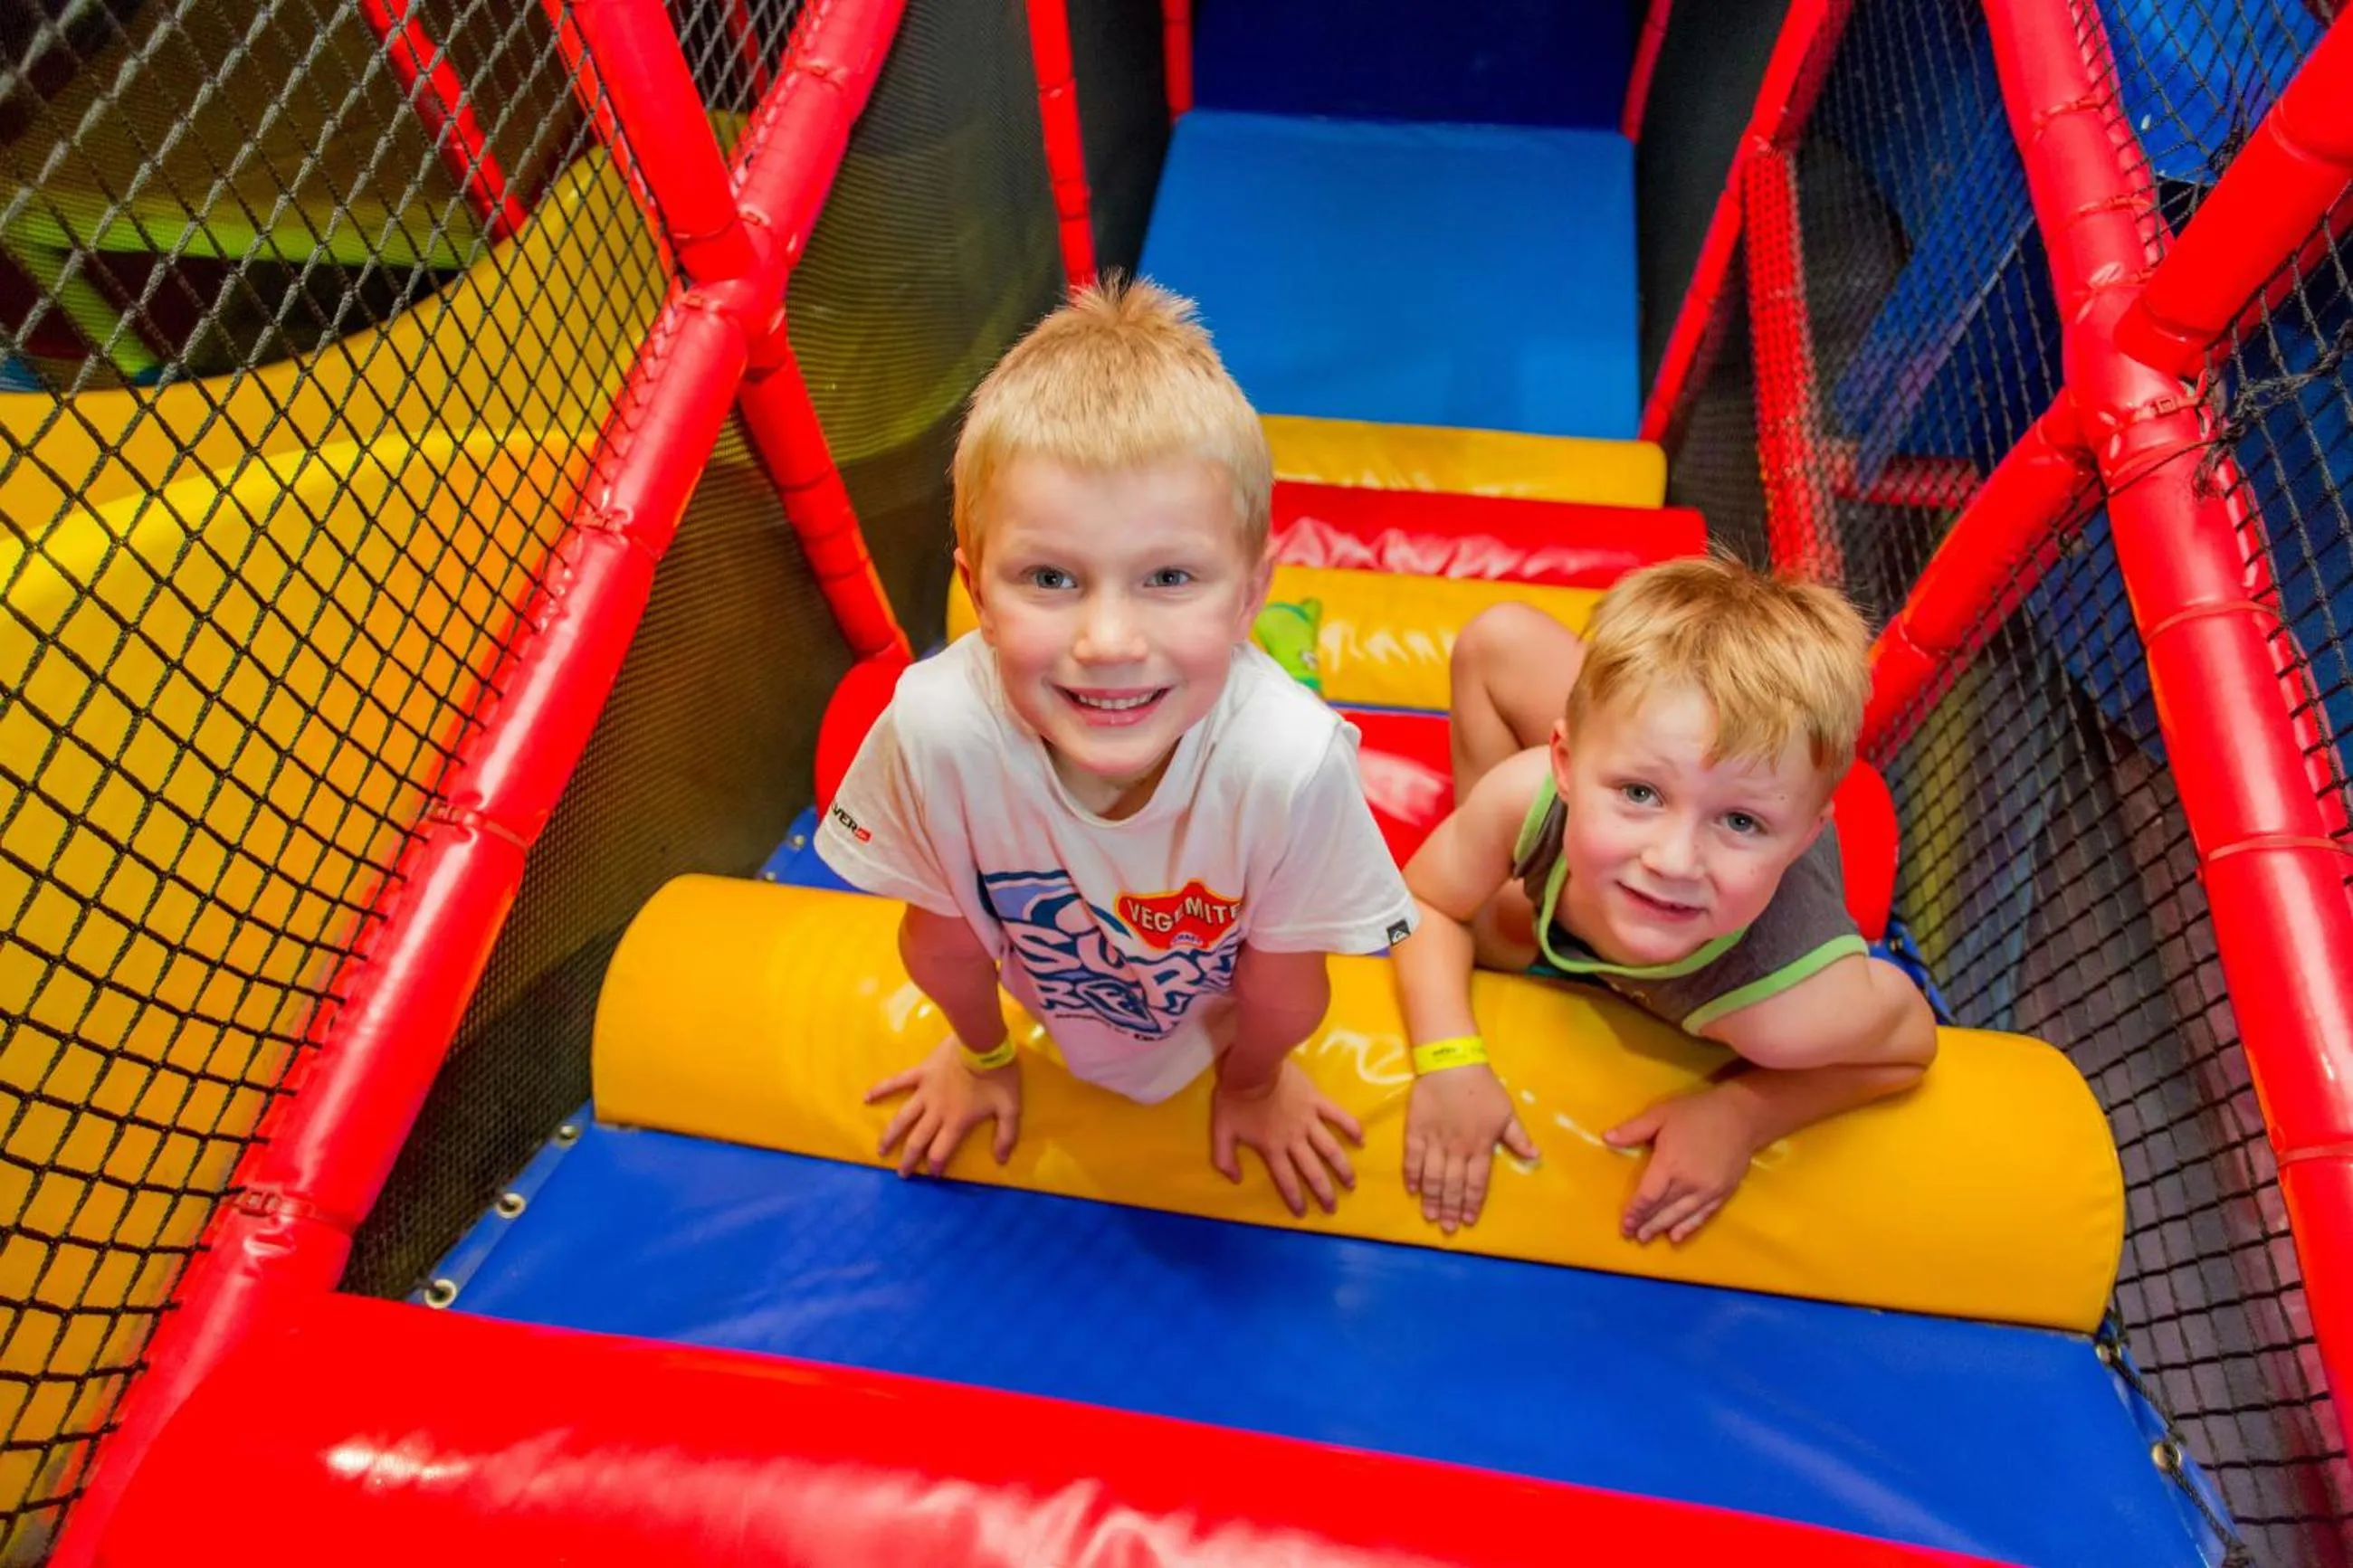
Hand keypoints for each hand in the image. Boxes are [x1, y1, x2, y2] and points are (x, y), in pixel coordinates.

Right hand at [865, 1037, 1021, 1176]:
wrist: (983, 1043)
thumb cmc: (998, 1076)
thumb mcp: (1011, 1108)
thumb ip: (1006, 1136)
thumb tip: (1001, 1160)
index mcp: (956, 1121)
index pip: (941, 1151)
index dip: (936, 1166)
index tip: (933, 1175)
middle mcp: (936, 1111)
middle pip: (918, 1140)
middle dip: (909, 1160)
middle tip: (901, 1174)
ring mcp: (925, 1092)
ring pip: (903, 1118)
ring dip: (890, 1135)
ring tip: (881, 1150)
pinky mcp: (920, 1073)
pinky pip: (896, 1082)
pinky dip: (880, 1090)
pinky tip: (866, 1098)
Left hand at [1211, 1057, 1362, 1216]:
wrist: (1253, 1067)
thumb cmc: (1235, 1098)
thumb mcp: (1220, 1130)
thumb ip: (1224, 1158)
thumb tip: (1236, 1180)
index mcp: (1273, 1147)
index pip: (1286, 1180)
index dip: (1295, 1199)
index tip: (1303, 1213)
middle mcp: (1295, 1139)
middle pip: (1313, 1170)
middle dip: (1324, 1192)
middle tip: (1332, 1208)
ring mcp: (1309, 1120)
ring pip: (1330, 1149)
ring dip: (1342, 1167)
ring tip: (1351, 1183)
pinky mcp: (1318, 1101)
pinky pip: (1338, 1116)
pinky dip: (1351, 1127)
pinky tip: (1362, 1140)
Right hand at [1403, 1064, 1539, 1233]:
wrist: (1451, 1064)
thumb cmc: (1482, 1088)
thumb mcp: (1507, 1111)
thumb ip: (1518, 1137)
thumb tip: (1536, 1157)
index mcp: (1481, 1147)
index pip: (1477, 1182)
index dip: (1472, 1203)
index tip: (1468, 1221)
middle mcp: (1458, 1149)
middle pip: (1453, 1185)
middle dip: (1451, 1209)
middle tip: (1447, 1228)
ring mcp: (1435, 1141)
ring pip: (1433, 1177)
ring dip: (1432, 1199)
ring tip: (1430, 1217)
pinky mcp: (1415, 1132)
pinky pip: (1412, 1159)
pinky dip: (1412, 1176)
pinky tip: (1412, 1191)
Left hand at [1605, 1086, 1760, 1243]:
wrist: (1742, 1116)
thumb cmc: (1697, 1112)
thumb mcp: (1660, 1114)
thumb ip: (1633, 1129)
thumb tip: (1606, 1138)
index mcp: (1670, 1164)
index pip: (1647, 1196)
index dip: (1635, 1212)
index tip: (1625, 1224)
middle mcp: (1688, 1183)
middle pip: (1662, 1209)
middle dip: (1646, 1224)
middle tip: (1633, 1236)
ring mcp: (1708, 1190)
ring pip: (1680, 1216)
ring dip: (1662, 1228)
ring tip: (1647, 1238)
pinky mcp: (1723, 1193)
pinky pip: (1702, 1216)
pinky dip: (1689, 1228)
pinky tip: (1677, 1236)